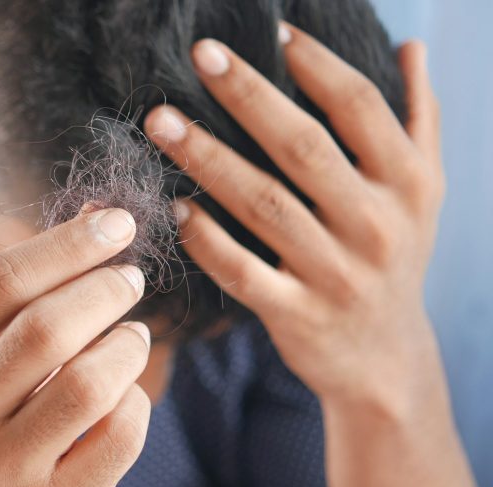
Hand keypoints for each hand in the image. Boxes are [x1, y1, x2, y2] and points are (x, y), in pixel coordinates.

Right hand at [0, 209, 151, 486]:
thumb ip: (32, 281)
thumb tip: (103, 215)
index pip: (0, 281)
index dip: (69, 244)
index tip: (118, 223)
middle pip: (47, 327)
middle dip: (105, 289)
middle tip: (130, 278)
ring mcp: (1, 469)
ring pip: (90, 384)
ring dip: (129, 345)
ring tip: (133, 336)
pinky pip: (121, 434)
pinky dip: (137, 399)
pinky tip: (125, 392)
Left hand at [145, 24, 477, 486]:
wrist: (384, 358)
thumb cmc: (394, 258)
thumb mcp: (421, 193)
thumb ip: (419, 119)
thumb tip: (411, 47)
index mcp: (407, 184)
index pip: (360, 108)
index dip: (316, 63)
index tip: (271, 29)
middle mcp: (376, 225)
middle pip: (303, 147)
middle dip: (247, 96)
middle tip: (199, 55)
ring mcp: (336, 274)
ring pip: (263, 204)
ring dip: (208, 159)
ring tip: (160, 122)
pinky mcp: (298, 316)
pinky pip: (243, 271)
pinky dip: (206, 239)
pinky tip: (176, 207)